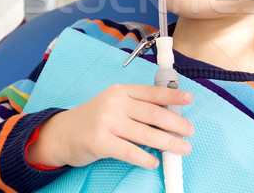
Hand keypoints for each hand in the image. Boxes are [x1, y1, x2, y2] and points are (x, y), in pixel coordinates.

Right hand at [27, 84, 193, 168]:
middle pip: (152, 113)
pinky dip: (144, 158)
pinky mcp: (100, 142)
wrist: (62, 133)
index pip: (151, 92)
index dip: (171, 95)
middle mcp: (115, 104)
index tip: (188, 98)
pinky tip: (154, 162)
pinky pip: (129, 151)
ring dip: (167, 142)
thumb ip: (136, 106)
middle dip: (175, 123)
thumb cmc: (94, 119)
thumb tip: (169, 114)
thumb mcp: (114, 104)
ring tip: (182, 148)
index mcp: (121, 91)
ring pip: (145, 133)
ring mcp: (107, 122)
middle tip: (190, 131)